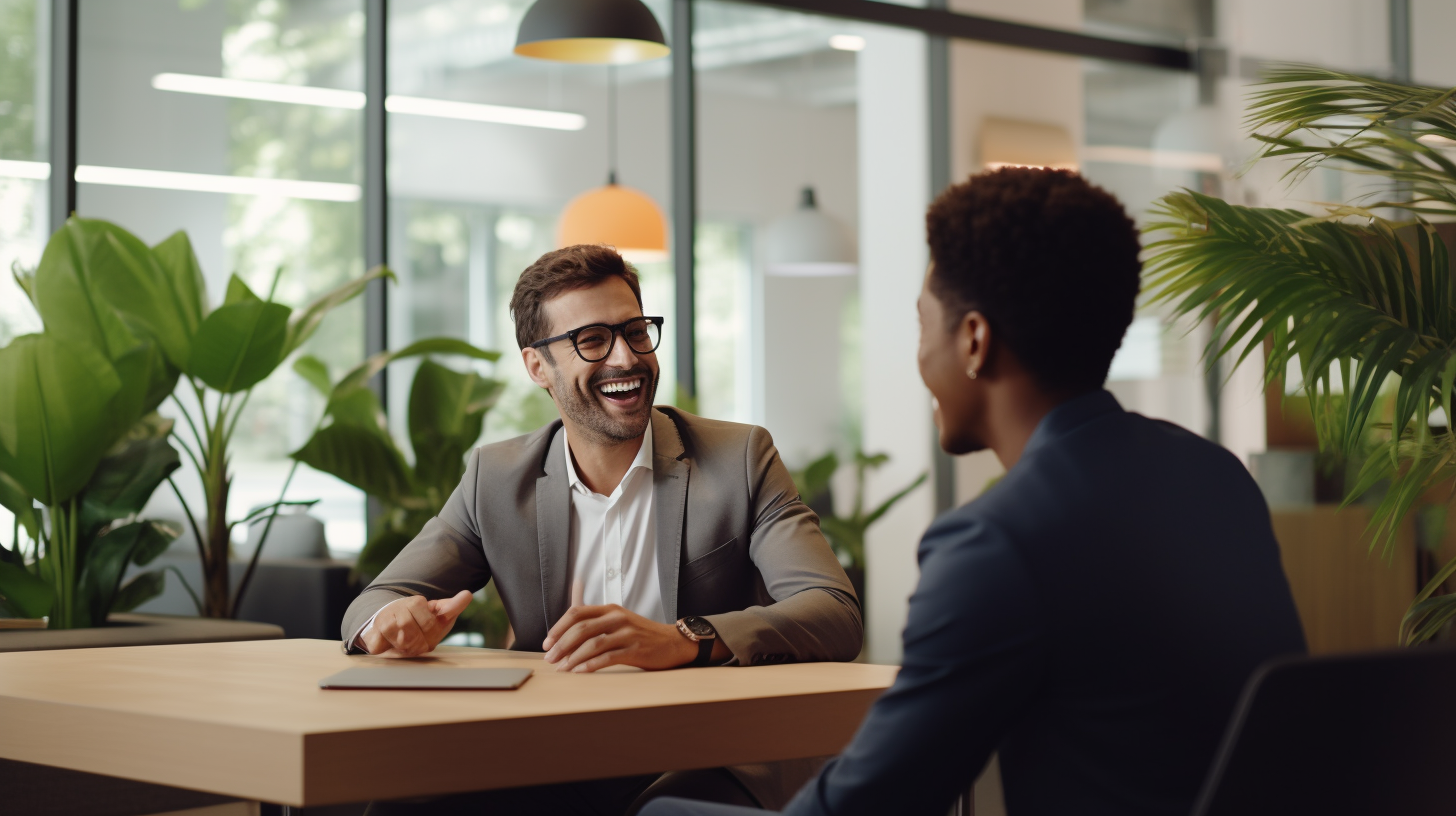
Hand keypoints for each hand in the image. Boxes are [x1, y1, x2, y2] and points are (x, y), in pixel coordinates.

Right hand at [361, 590, 472, 657]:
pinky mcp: (369, 633)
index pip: (430, 625)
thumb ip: (451, 607)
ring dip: (404, 647)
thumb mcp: (437, 615)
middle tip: (416, 642)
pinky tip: (388, 643)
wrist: (387, 623)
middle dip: (418, 645)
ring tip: (404, 643)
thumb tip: (468, 595)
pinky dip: (386, 649)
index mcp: (416, 602)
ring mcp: (381, 620)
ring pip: (398, 641)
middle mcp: (397, 608)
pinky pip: (379, 647)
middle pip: (413, 637)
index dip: (431, 636)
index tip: (428, 636)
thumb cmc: (418, 621)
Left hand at [542, 604, 697, 672]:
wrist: (673, 642)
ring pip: (592, 644)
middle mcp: (618, 618)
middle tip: (550, 659)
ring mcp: (627, 633)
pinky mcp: (635, 650)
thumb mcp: (619, 620)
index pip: (577, 612)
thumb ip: (596, 620)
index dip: (558, 627)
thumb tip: (568, 624)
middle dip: (561, 644)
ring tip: (561, 669)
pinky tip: (579, 672)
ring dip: (572, 657)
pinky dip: (590, 666)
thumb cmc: (641, 634)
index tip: (547, 643)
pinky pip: (607, 658)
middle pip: (581, 628)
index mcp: (610, 609)